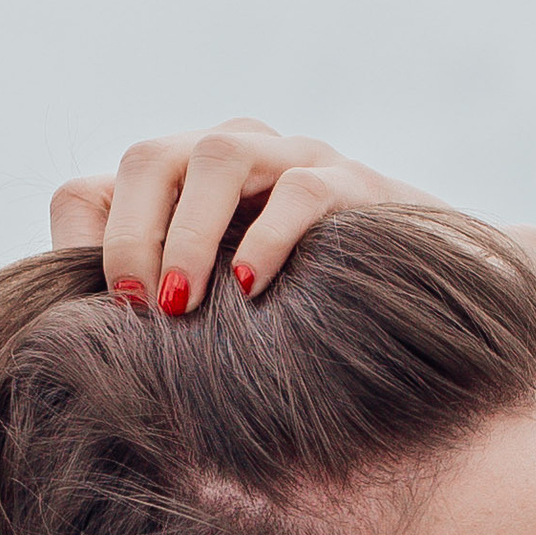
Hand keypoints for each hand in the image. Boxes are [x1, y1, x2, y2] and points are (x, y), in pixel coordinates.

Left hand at [50, 114, 535, 321]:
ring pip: (220, 152)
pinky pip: (301, 187)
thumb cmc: (322, 337)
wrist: (446, 318)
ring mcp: (299, 162)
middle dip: (132, 236)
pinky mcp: (358, 184)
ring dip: (191, 232)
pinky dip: (268, 236)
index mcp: (188, 196)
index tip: (108, 317)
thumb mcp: (229, 339)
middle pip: (151, 158)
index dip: (90, 243)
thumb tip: (89, 383)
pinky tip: (255, 293)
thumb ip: (170, 337)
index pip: (103, 185)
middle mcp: (239, 164)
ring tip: (189, 305)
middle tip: (142, 310)